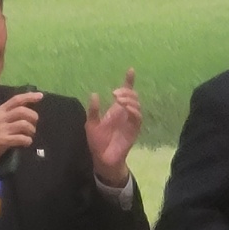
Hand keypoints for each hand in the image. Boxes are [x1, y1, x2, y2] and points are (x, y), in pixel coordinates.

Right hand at [0, 91, 41, 175]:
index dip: (29, 96)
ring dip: (31, 130)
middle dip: (33, 117)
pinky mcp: (2, 140)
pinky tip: (26, 143)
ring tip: (29, 135)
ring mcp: (0, 129)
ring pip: (24, 124)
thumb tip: (26, 114)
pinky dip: (27, 141)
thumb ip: (7, 117)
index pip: (16, 100)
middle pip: (22, 110)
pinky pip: (21, 138)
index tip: (40, 96)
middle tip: (34, 124)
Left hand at [86, 68, 141, 186]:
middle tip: (115, 94)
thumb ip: (93, 110)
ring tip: (119, 99)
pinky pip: (137, 117)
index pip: (125, 93)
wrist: (102, 159)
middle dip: (126, 91)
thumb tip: (94, 94)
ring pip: (136, 105)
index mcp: (116, 110)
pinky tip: (126, 108)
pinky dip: (133, 110)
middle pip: (133, 96)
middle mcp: (125, 114)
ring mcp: (131, 121)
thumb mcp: (91, 124)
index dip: (129, 81)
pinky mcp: (134, 130)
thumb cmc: (97, 142)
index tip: (131, 70)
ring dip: (129, 100)